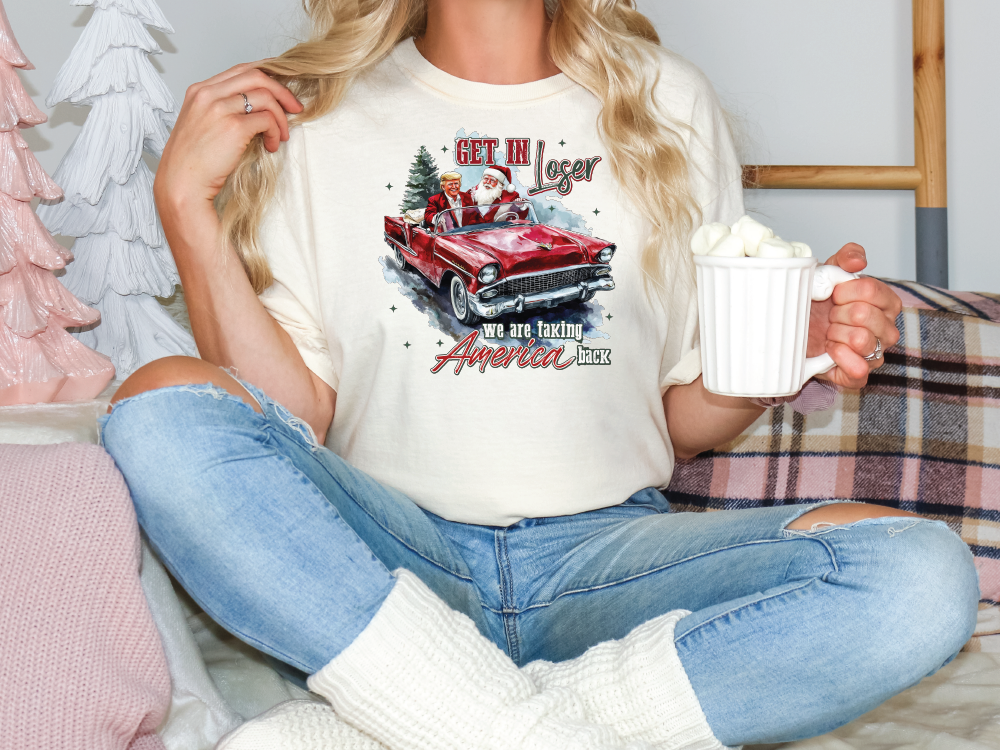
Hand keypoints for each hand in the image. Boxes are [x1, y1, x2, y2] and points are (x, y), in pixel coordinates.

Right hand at [154, 61, 303, 212]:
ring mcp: (220, 108)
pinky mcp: (234, 127)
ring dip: (281, 117)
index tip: (281, 90)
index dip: (266, 77)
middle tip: (295, 108)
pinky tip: (271, 146)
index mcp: (199, 91)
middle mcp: (208, 94)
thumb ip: (221, 109)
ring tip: (281, 136)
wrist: (182, 184)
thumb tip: (255, 107)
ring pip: (266, 97)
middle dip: (282, 91)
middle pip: (256, 75)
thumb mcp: (201, 124)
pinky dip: (276, 132)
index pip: (240, 70)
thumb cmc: (193, 162)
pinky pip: (267, 120)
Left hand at [806, 243, 901, 388]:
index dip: (845, 291)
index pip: (871, 290)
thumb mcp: (827, 274)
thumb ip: (844, 259)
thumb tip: (858, 261)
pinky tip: (829, 350)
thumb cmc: (817, 304)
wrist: (794, 332)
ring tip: (829, 333)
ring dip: (836, 334)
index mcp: (885, 302)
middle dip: (838, 313)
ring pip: (863, 341)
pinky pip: (859, 370)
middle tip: (830, 316)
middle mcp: (887, 329)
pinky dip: (839, 358)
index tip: (833, 295)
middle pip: (864, 315)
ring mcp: (875, 353)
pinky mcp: (859, 375)